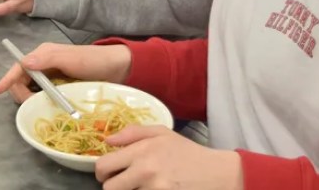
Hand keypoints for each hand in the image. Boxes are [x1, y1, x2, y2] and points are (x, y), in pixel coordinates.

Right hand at [0, 42, 131, 102]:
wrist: (119, 69)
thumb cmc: (95, 59)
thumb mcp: (72, 57)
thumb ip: (48, 59)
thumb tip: (24, 63)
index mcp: (43, 55)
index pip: (19, 67)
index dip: (7, 78)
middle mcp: (43, 66)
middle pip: (21, 81)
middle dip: (21, 93)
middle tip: (33, 103)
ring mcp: (51, 79)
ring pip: (31, 91)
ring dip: (32, 99)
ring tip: (44, 105)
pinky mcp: (59, 90)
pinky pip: (43, 97)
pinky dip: (42, 103)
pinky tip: (49, 107)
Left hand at [96, 126, 243, 189]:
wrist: (218, 174)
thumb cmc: (187, 152)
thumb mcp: (162, 133)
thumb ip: (132, 133)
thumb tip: (107, 141)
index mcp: (141, 152)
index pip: (103, 166)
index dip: (101, 173)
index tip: (108, 174)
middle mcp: (144, 172)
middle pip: (109, 189)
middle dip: (112, 187)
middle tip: (122, 184)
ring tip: (141, 186)